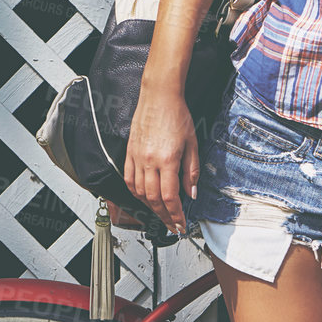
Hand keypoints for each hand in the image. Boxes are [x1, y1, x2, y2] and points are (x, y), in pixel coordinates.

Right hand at [123, 88, 198, 234]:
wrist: (159, 96)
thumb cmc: (177, 115)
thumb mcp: (192, 143)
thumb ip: (191, 171)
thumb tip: (191, 193)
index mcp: (167, 160)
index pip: (170, 197)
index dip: (175, 214)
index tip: (180, 224)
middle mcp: (149, 161)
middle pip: (154, 199)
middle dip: (164, 216)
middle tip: (171, 225)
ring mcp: (136, 157)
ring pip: (139, 192)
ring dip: (150, 206)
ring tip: (160, 213)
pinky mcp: (129, 152)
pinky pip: (129, 179)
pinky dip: (136, 192)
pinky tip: (144, 197)